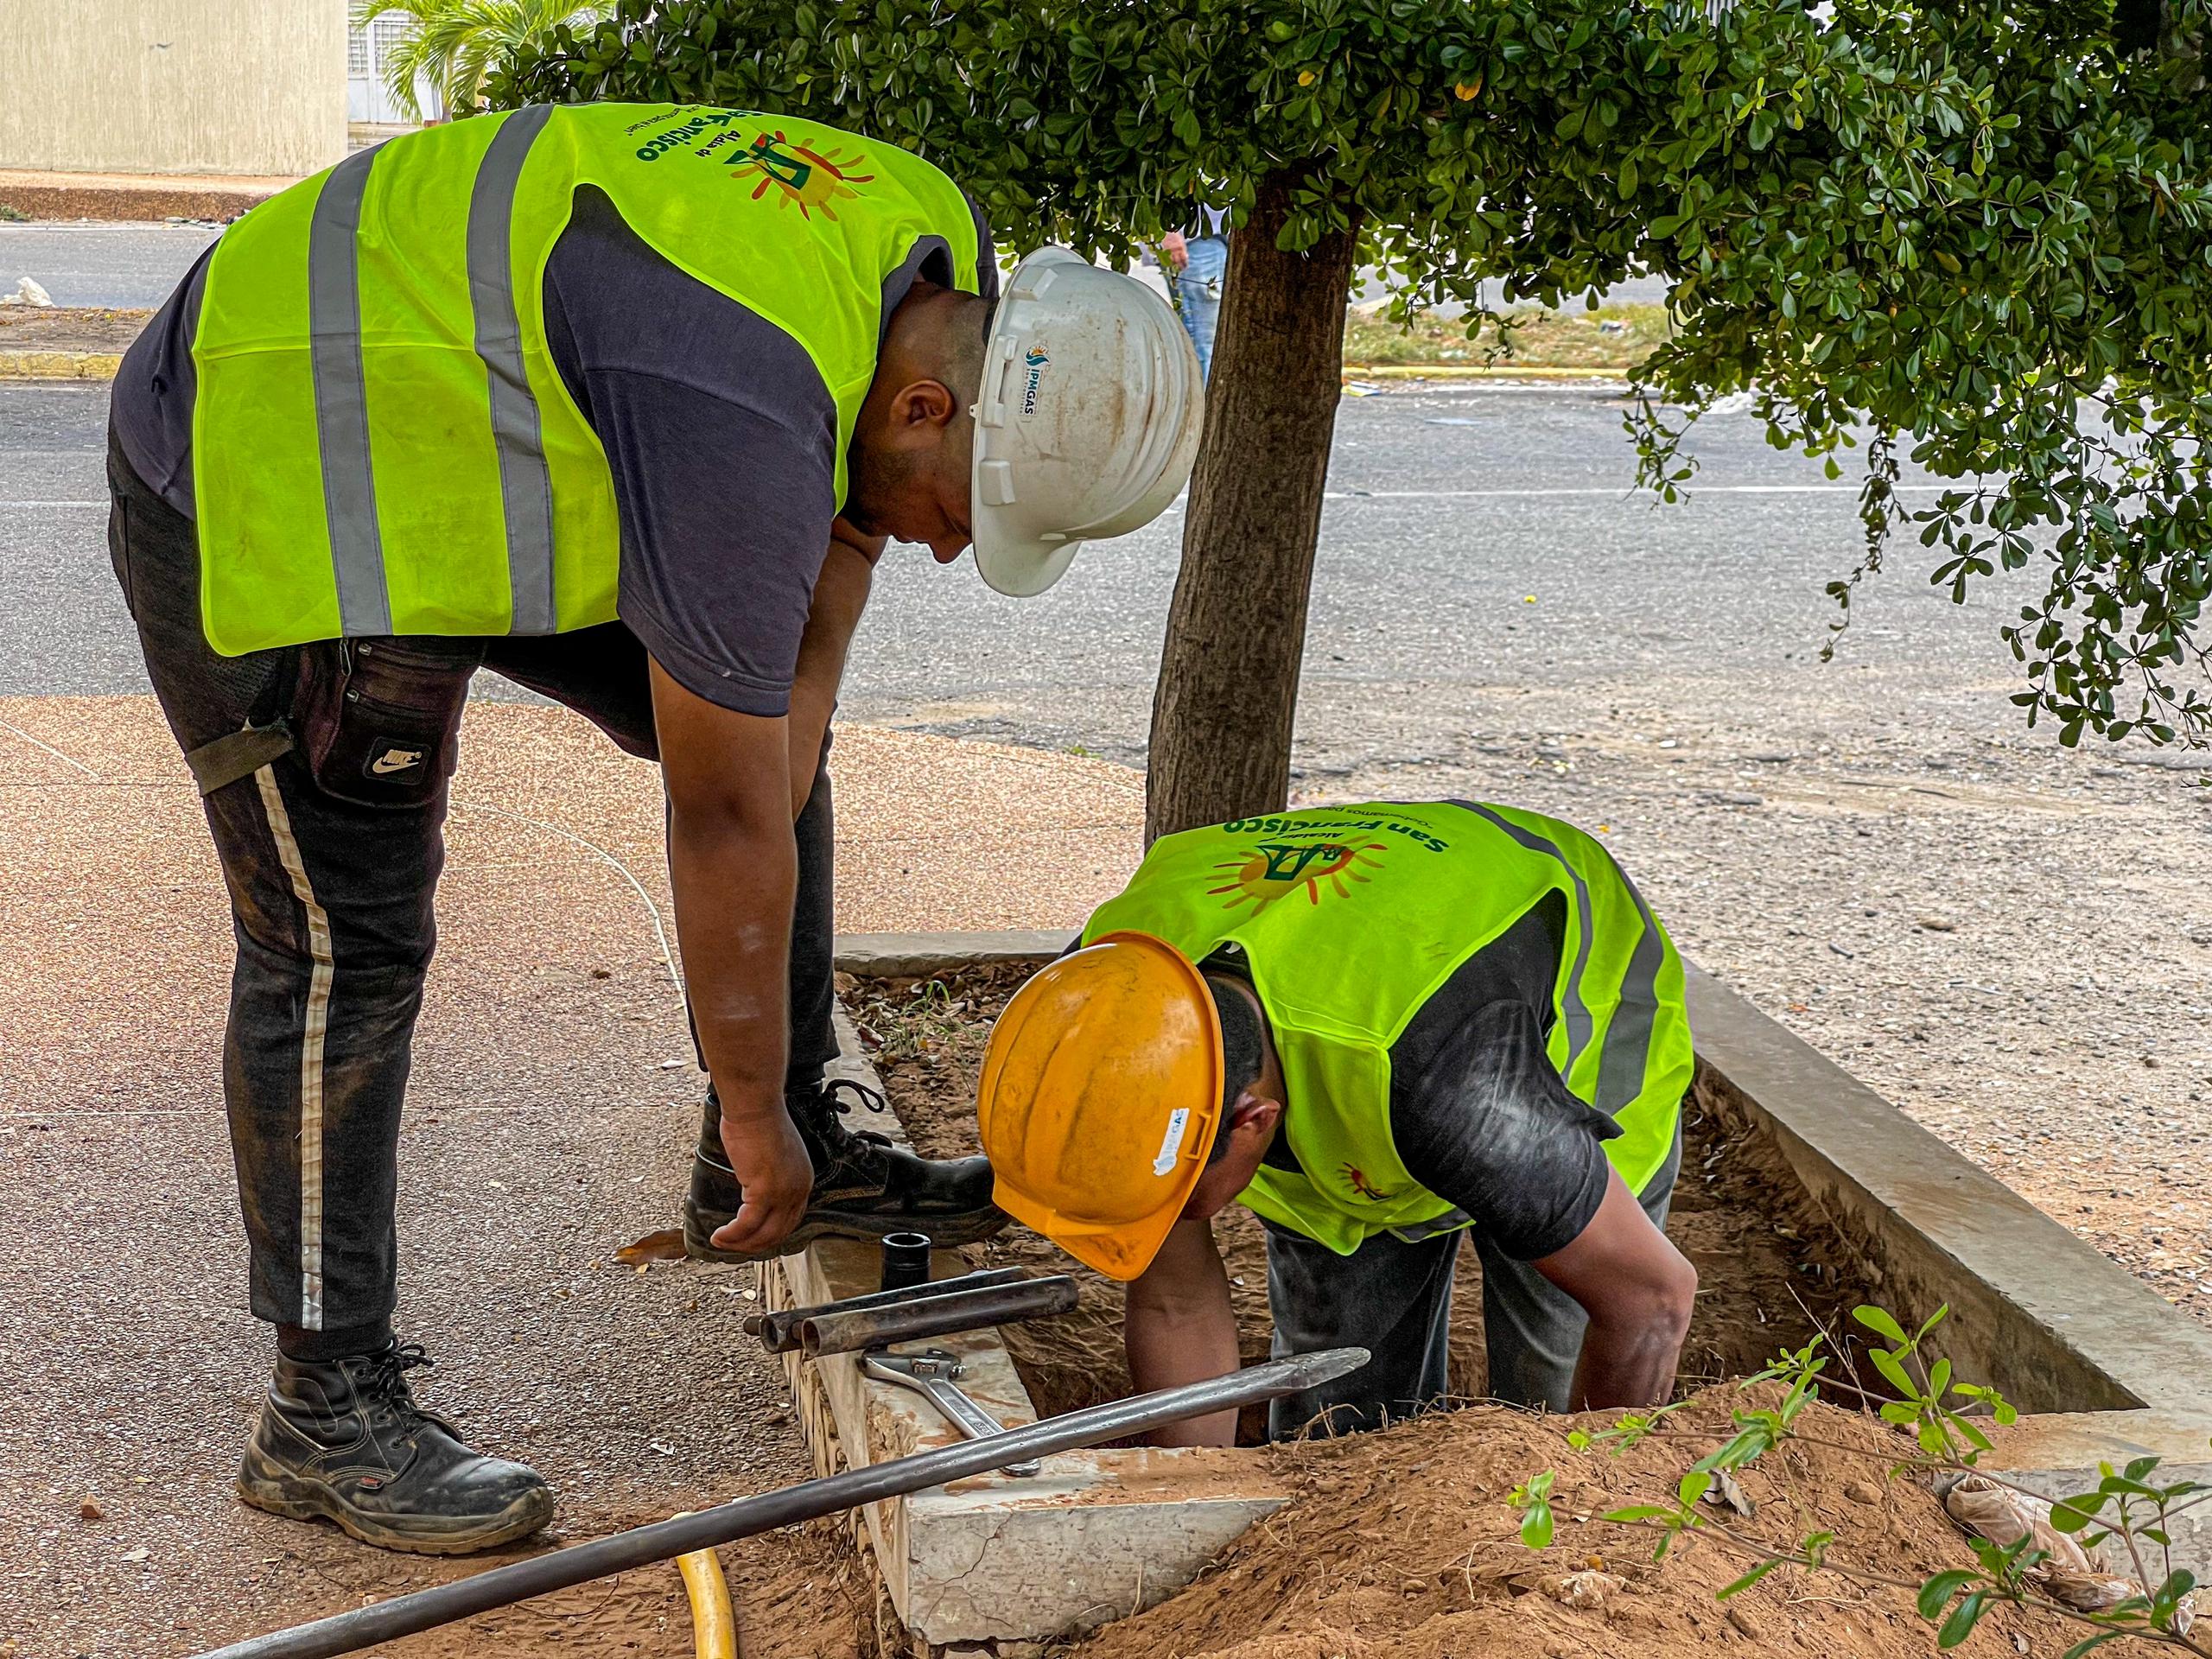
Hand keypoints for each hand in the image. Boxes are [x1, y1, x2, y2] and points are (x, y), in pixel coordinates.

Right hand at [709, 1103, 813, 1253]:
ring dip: (740, 1244)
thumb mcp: (771, 1154)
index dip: (770, 1233)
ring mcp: (783, 1192)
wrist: (755, 1107)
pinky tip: (719, 1236)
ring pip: (763, 1234)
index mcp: (802, 1180)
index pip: (790, 1220)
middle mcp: (797, 1189)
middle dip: (754, 1245)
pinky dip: (732, 1235)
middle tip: (733, 1246)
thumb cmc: (758, 1121)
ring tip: (721, 1243)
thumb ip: (768, 1174)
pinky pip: (746, 1225)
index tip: (751, 1239)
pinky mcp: (764, 1191)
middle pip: (779, 1232)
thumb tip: (753, 1184)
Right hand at [1162, 229, 1188, 270]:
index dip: (1185, 264)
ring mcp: (1169, 251)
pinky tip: (1170, 264)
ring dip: (1174, 265)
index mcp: (1181, 247)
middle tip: (1181, 270)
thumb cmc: (1176, 237)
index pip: (1184, 258)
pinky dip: (1168, 262)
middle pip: (1178, 261)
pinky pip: (1166, 259)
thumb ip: (1184, 250)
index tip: (1186, 267)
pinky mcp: (1163, 251)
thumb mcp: (1182, 243)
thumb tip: (1186, 257)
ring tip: (1175, 268)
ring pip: (1171, 261)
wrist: (1167, 231)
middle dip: (1180, 267)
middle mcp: (1175, 250)